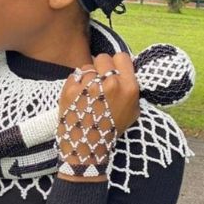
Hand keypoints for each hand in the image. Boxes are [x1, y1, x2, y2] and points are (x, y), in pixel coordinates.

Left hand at [56, 53, 139, 181]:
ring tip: (87, 93)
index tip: (112, 70)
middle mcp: (110, 84)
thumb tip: (126, 70)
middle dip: (99, 67)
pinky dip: (74, 84)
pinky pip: (73, 75)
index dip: (116, 62)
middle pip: (102, 58)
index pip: (122, 57)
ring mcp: (89, 85)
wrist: (87, 146)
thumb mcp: (132, 111)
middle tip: (97, 80)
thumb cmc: (110, 129)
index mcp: (129, 88)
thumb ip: (130, 89)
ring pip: (86, 67)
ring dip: (86, 77)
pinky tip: (77, 97)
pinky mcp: (71, 89)